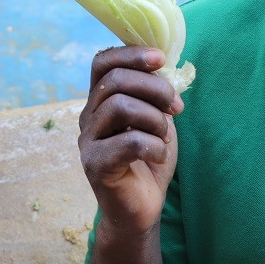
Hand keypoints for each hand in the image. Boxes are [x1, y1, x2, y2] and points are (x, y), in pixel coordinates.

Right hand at [78, 46, 183, 236]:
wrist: (141, 209)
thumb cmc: (148, 161)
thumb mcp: (156, 120)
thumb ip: (154, 94)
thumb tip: (165, 67)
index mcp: (100, 101)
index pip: (102, 62)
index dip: (131, 53)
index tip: (160, 59)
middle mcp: (88, 117)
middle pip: (114, 81)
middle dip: (154, 87)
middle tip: (176, 106)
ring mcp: (88, 141)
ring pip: (119, 106)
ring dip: (154, 118)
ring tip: (165, 136)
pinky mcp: (96, 165)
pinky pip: (128, 142)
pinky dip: (154, 145)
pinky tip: (160, 154)